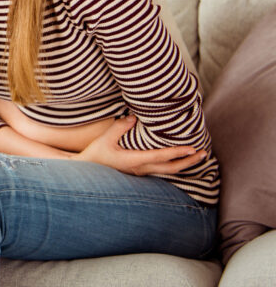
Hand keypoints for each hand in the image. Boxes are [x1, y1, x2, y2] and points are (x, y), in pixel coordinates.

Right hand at [74, 115, 206, 175]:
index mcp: (134, 161)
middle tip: (203, 154)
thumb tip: (133, 117)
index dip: (178, 153)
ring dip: (183, 164)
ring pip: (167, 170)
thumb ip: (119, 127)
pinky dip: (173, 165)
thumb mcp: (105, 139)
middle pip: (171, 168)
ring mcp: (140, 172)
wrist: (86, 170)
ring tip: (195, 157)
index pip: (161, 157)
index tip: (192, 148)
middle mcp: (141, 169)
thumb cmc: (95, 155)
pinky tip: (177, 160)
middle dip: (188, 161)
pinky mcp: (138, 171)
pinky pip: (161, 169)